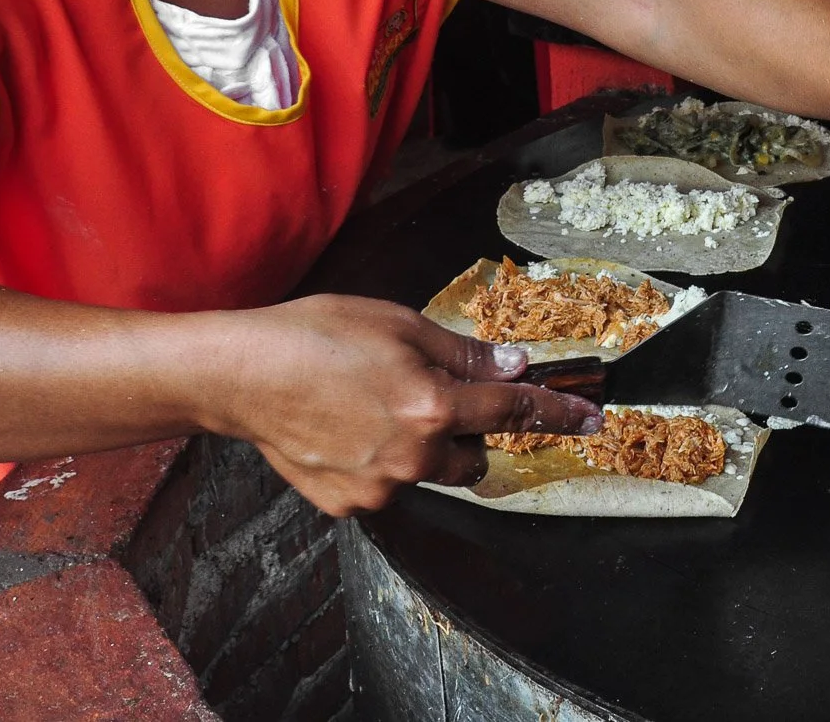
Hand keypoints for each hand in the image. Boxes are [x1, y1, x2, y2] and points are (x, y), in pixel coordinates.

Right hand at [221, 295, 602, 515]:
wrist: (239, 376)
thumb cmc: (315, 337)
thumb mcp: (398, 324)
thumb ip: (462, 353)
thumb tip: (513, 366)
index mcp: (432, 406)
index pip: (513, 410)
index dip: (556, 411)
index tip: (590, 418)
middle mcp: (413, 457)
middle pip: (475, 454)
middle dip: (468, 430)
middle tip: (431, 397)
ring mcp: (379, 488)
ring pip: (430, 473)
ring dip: (422, 448)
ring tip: (375, 409)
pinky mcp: (348, 505)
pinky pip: (387, 486)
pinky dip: (380, 462)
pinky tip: (346, 430)